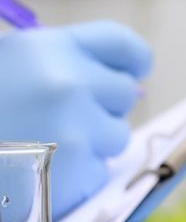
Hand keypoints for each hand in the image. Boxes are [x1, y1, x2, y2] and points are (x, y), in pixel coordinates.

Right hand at [0, 21, 151, 218]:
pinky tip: (43, 174)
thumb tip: (121, 79)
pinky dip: (79, 177)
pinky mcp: (80, 174)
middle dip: (102, 106)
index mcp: (47, 48)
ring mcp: (78, 130)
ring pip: (117, 135)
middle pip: (123, 91)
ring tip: (45, 147)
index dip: (131, 58)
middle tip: (63, 118)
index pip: (119, 43)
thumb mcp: (8, 69)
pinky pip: (100, 172)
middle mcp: (69, 83)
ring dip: (92, 143)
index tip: (137, 70)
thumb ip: (55, 65)